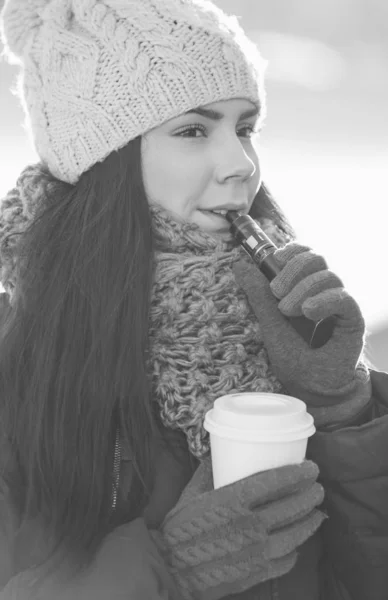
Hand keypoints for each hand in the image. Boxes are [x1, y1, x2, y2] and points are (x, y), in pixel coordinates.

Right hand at [151, 457, 324, 599]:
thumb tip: (222, 452)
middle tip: (317, 487)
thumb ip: (210, 470)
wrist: (170, 567)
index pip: (274, 482)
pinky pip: (284, 561)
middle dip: (309, 495)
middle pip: (290, 507)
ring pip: (294, 535)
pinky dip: (295, 551)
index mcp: (232, 500)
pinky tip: (296, 543)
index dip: (296, 473)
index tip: (311, 467)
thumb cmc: (180, 526)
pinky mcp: (255, 573)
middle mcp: (248, 525)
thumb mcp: (193, 491)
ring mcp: (254, 551)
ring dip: (309, 521)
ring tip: (316, 512)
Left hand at [233, 243, 365, 397]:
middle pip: (316, 259)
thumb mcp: (270, 327)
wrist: (315, 391)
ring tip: (287, 311)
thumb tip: (239, 266)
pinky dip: (323, 300)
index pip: (303, 256)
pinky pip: (342, 297)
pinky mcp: (352, 319)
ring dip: (303, 289)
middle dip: (293, 269)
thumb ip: (259, 298)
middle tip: (276, 291)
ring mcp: (338, 305)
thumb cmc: (294, 360)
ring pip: (328, 276)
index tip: (275, 258)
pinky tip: (308, 311)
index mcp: (303, 289)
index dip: (291, 251)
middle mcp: (323, 293)